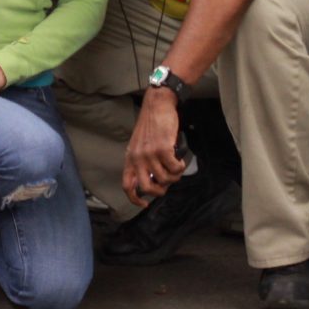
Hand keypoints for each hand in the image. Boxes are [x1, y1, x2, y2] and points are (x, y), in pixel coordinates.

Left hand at [122, 90, 187, 207]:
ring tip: (177, 166)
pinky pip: (174, 168)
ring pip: (165, 179)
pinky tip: (181, 160)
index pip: (127, 185)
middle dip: (160, 191)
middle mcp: (137, 158)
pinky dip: (180, 167)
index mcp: (130, 158)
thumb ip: (142, 161)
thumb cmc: (151, 124)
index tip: (145, 204)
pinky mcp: (163, 149)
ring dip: (174, 176)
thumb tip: (153, 180)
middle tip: (168, 183)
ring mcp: (149, 154)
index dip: (135, 199)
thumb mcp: (139, 144)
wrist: (157, 105)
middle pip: (147, 188)